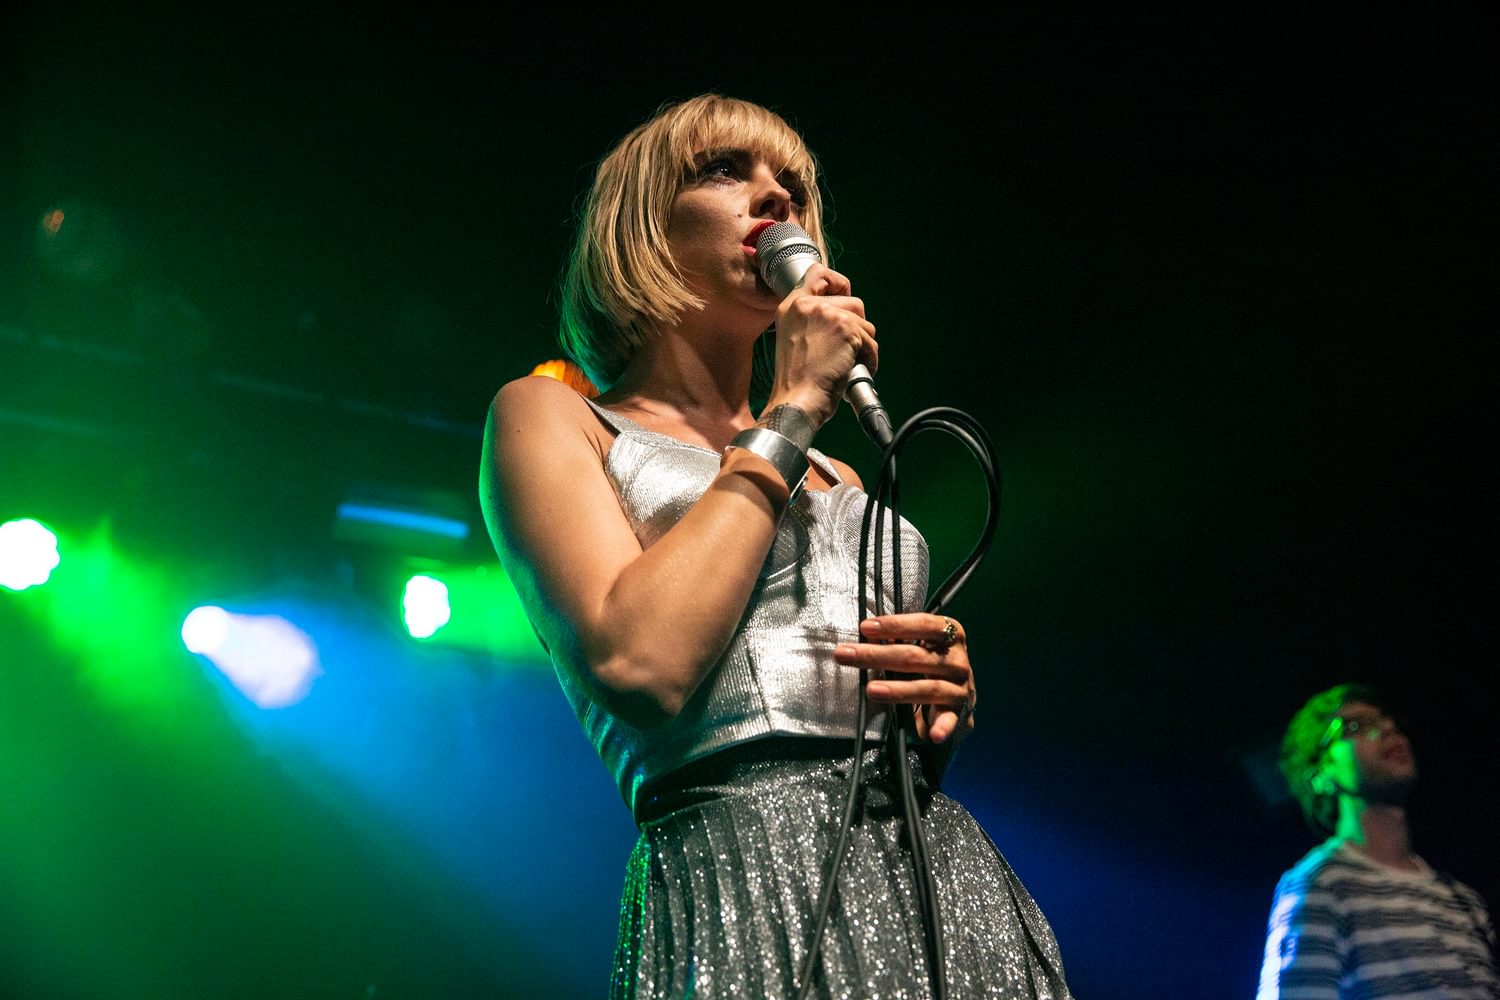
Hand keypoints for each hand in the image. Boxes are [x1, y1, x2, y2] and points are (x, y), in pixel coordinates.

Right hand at [766, 262, 877, 429]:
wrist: (797, 401)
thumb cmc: (796, 382)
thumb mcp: (793, 340)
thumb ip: (811, 322)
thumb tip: (842, 316)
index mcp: (791, 307)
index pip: (818, 273)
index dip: (837, 283)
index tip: (844, 296)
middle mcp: (807, 305)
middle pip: (852, 302)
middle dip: (856, 327)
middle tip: (846, 351)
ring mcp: (828, 315)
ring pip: (865, 322)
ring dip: (863, 346)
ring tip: (848, 364)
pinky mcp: (846, 329)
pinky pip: (871, 341)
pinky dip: (869, 359)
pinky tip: (854, 370)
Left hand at [833, 613, 975, 743]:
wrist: (958, 698)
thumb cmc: (931, 666)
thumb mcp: (918, 647)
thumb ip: (896, 640)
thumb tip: (866, 634)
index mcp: (951, 635)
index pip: (924, 625)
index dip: (895, 625)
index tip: (866, 627)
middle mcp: (958, 660)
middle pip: (916, 656)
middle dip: (877, 655)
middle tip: (846, 655)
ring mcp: (960, 687)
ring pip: (927, 688)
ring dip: (897, 690)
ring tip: (871, 690)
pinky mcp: (959, 713)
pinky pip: (950, 721)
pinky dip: (943, 727)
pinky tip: (932, 735)